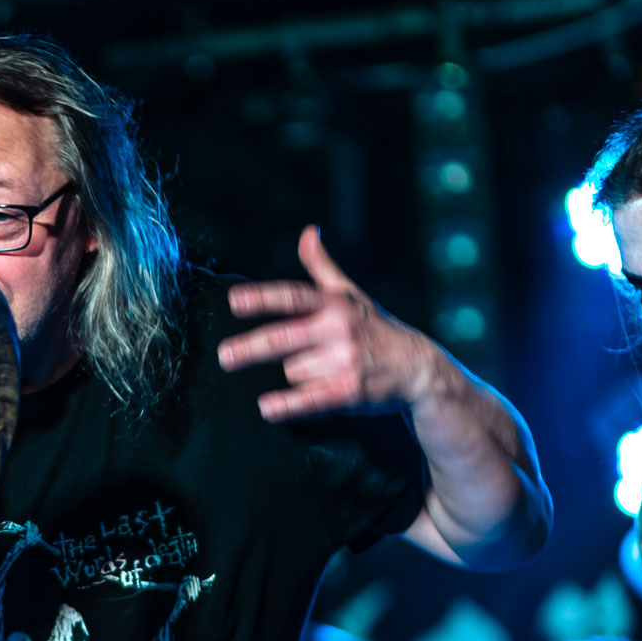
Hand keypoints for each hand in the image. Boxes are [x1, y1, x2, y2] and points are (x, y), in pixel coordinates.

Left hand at [218, 226, 435, 420]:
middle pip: (284, 338)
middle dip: (252, 347)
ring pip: (293, 370)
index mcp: (334, 304)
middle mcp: (338, 330)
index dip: (263, 298)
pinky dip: (288, 405)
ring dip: (294, 374)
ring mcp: (344, 361)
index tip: (235, 300)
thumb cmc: (375, 328)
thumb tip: (308, 233)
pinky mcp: (349, 391)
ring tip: (318, 370)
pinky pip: (309, 399)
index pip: (293, 297)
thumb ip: (322, 267)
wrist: (416, 367)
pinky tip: (268, 408)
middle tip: (225, 355)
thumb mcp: (350, 294)